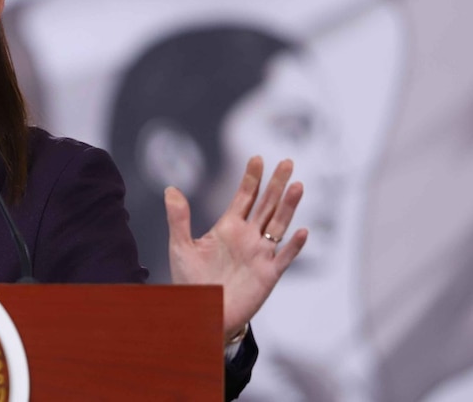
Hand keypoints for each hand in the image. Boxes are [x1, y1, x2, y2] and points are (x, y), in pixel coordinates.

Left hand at [165, 156, 307, 339]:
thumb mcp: (181, 247)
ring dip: (289, 207)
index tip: (257, 158)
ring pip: (279, 225)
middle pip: (267, 205)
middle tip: (287, 162)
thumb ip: (178, 218)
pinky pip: (284, 257)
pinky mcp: (268, 274)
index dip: (252, 178)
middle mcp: (248, 237)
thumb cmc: (190, 282)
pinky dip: (294, 245)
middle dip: (276, 184)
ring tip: (297, 186)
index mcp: (228, 228)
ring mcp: (260, 254)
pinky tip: (302, 231)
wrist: (201, 313)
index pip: (244, 197)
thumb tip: (170, 188)